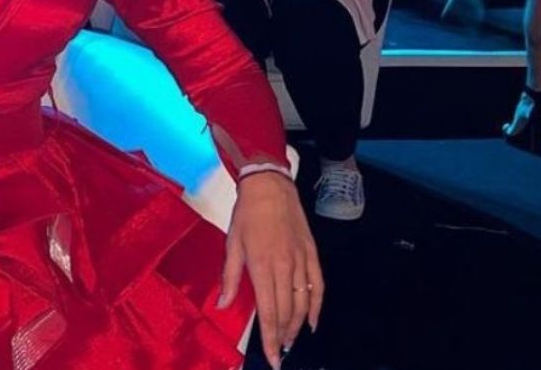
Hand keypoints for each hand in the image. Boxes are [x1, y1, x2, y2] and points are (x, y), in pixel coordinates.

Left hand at [219, 172, 323, 369]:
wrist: (270, 188)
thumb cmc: (247, 215)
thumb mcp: (232, 245)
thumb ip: (229, 278)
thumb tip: (223, 305)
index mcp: (261, 266)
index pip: (268, 311)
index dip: (270, 338)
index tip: (272, 357)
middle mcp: (284, 267)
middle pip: (286, 311)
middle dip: (283, 337)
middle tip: (280, 354)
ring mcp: (301, 261)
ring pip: (303, 302)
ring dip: (298, 326)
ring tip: (291, 341)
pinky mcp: (312, 254)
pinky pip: (318, 286)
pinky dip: (316, 306)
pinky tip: (312, 321)